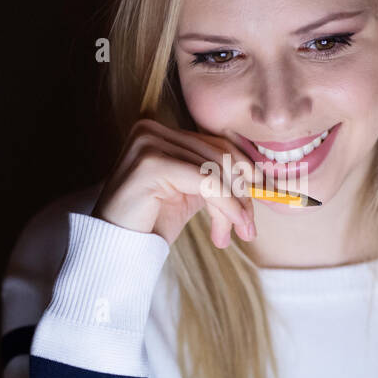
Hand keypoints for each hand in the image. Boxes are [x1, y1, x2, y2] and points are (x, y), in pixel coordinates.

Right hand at [90, 118, 259, 248]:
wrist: (116, 248)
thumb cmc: (151, 222)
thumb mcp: (191, 194)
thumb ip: (217, 179)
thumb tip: (260, 178)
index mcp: (161, 131)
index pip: (216, 144)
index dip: (243, 172)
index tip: (260, 199)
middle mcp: (152, 129)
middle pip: (218, 155)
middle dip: (241, 193)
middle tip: (248, 228)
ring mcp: (148, 142)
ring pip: (214, 170)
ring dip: (234, 205)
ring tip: (237, 233)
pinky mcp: (150, 162)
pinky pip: (205, 182)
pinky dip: (226, 205)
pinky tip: (231, 227)